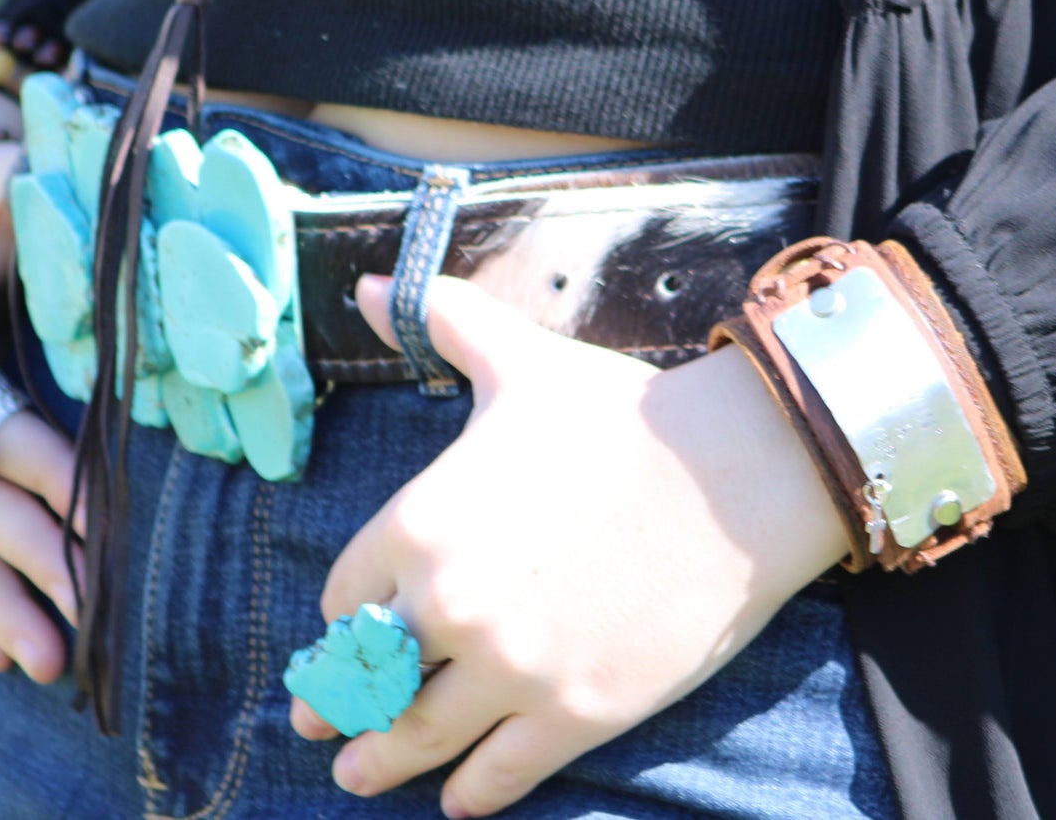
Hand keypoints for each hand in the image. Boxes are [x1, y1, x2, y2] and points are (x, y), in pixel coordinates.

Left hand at [290, 275, 848, 817]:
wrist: (734, 470)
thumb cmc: (618, 411)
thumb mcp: (516, 357)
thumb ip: (437, 320)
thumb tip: (369, 286)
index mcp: (421, 522)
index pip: (344, 595)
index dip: (342, 614)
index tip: (345, 627)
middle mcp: (451, 604)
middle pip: (368, 678)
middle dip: (339, 704)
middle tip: (321, 726)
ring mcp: (514, 668)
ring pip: (419, 739)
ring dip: (379, 764)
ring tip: (356, 778)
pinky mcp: (577, 713)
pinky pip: (501, 776)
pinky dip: (470, 794)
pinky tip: (456, 799)